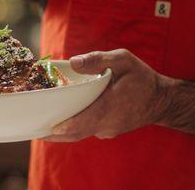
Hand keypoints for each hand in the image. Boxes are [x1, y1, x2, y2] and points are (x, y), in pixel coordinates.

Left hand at [44, 49, 170, 141]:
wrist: (160, 100)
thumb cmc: (141, 78)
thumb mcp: (123, 60)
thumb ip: (98, 60)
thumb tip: (74, 62)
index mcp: (110, 106)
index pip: (83, 121)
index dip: (64, 126)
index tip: (47, 128)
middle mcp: (107, 123)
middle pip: (75, 133)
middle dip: (54, 132)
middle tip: (34, 127)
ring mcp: (108, 131)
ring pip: (80, 134)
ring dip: (61, 132)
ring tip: (41, 125)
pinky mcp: (108, 132)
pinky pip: (87, 131)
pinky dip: (73, 128)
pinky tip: (62, 119)